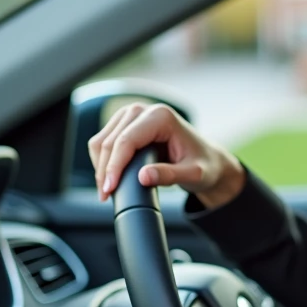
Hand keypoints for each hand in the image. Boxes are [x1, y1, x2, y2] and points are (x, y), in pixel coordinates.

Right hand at [88, 102, 244, 209]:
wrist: (207, 159)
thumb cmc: (204, 165)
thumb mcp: (193, 174)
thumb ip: (169, 175)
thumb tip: (143, 177)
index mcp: (161, 116)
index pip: (126, 140)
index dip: (114, 166)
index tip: (109, 189)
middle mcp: (144, 110)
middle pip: (110, 141)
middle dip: (104, 170)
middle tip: (105, 196)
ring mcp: (132, 115)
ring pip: (102, 141)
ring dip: (100, 166)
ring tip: (107, 191)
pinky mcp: (125, 124)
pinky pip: (104, 141)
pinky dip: (102, 161)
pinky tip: (110, 178)